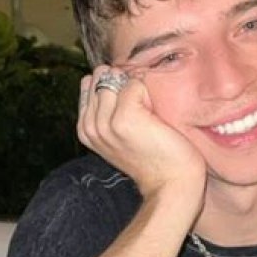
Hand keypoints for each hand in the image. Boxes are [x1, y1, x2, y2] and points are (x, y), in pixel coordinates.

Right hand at [77, 66, 205, 202]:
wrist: (171, 183)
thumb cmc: (154, 156)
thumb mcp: (120, 134)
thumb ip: (108, 109)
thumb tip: (111, 74)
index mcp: (85, 129)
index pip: (90, 83)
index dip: (114, 87)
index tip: (132, 108)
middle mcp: (90, 126)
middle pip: (102, 77)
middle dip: (123, 83)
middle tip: (143, 111)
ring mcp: (105, 122)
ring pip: (116, 78)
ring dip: (136, 88)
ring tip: (149, 115)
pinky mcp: (125, 117)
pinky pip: (134, 84)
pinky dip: (148, 93)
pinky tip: (156, 117)